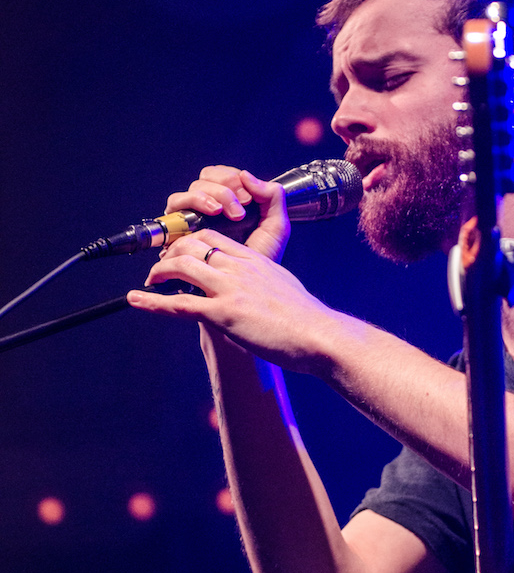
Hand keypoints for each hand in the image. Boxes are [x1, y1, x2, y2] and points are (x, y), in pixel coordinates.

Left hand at [127, 228, 335, 372]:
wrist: (319, 335)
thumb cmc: (307, 319)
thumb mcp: (284, 287)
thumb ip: (266, 282)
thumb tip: (260, 291)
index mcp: (254, 260)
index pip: (214, 238)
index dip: (192, 242)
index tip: (182, 254)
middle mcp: (239, 268)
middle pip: (193, 245)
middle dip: (171, 253)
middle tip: (160, 268)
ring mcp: (230, 288)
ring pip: (182, 266)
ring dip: (158, 272)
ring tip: (148, 281)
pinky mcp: (223, 313)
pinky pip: (179, 304)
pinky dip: (152, 302)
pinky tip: (135, 300)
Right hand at [164, 165, 289, 261]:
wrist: (251, 290)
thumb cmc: (262, 260)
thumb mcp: (276, 227)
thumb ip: (272, 197)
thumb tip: (247, 175)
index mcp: (230, 202)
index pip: (222, 175)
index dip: (232, 179)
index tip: (248, 199)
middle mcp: (208, 209)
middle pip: (203, 180)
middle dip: (222, 188)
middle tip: (238, 209)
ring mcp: (192, 220)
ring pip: (189, 191)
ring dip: (205, 196)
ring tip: (219, 210)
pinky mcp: (179, 234)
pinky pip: (174, 210)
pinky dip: (190, 205)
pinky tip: (208, 216)